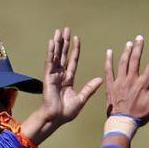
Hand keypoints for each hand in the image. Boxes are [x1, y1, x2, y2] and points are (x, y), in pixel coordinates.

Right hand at [21, 27, 102, 144]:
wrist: (55, 118)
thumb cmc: (66, 112)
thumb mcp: (81, 99)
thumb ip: (89, 88)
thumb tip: (100, 79)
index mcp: (68, 79)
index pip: (72, 60)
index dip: (74, 49)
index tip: (76, 38)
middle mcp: (60, 75)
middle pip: (63, 55)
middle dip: (65, 42)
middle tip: (66, 29)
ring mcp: (53, 75)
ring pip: (56, 56)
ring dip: (57, 43)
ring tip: (58, 31)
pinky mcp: (48, 77)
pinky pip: (50, 62)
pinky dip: (51, 52)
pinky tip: (52, 42)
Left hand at [103, 35, 148, 124]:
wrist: (122, 123)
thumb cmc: (140, 116)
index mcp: (143, 83)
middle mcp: (132, 80)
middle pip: (135, 59)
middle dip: (138, 47)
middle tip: (140, 37)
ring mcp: (120, 82)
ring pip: (123, 62)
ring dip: (126, 51)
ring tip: (129, 43)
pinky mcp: (110, 86)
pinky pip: (108, 70)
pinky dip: (108, 60)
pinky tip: (109, 52)